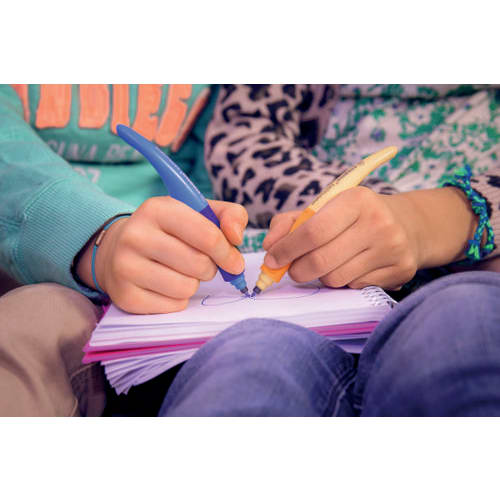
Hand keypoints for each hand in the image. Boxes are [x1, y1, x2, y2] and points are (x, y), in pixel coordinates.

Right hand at [76, 197, 247, 313]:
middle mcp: (135, 235)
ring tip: (180, 272)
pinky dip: (178, 299)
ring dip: (193, 283)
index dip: (227, 253)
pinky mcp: (125, 296)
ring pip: (187, 287)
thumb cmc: (170, 231)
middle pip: (199, 264)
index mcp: (157, 209)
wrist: (118, 249)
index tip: (234, 262)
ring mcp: (125, 267)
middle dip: (209, 267)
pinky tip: (166, 285)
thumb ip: (230, 215)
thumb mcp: (198, 212)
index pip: (208, 236)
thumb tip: (235, 237)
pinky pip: (174, 305)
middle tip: (200, 263)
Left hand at [262, 186, 479, 289]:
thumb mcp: (323, 209)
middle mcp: (378, 222)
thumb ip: (289, 223)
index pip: (313, 231)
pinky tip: (350, 267)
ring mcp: (392, 248)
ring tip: (326, 263)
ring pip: (335, 278)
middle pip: (321, 260)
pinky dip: (343, 281)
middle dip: (297, 270)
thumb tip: (269, 247)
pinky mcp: (401, 270)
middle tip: (292, 269)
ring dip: (320, 276)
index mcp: (356, 199)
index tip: (272, 260)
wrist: (406, 224)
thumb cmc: (353, 217)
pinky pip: (354, 287)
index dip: (287, 249)